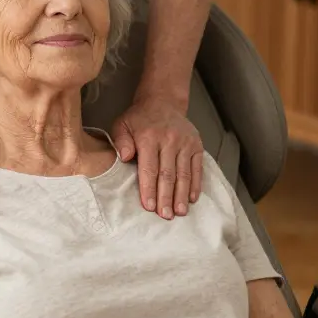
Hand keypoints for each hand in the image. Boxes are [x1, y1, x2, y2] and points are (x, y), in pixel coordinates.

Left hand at [111, 98, 203, 218]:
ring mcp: (185, 143)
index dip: (149, 189)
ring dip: (182, 195)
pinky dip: (195, 184)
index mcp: (148, 137)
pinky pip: (197, 168)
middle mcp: (169, 140)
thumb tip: (124, 157)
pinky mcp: (196, 145)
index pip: (149, 168)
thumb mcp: (122, 124)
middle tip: (165, 216)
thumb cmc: (139, 118)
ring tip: (180, 212)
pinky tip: (192, 198)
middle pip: (168, 174)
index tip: (149, 206)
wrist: (163, 101)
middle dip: (166, 197)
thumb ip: (121, 141)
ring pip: (183, 173)